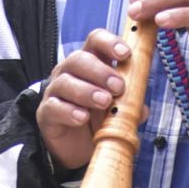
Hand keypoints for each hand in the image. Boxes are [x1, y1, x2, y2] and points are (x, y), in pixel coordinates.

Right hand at [36, 28, 130, 170]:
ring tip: (104, 102)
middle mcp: (70, 71)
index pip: (96, 40)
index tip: (125, 54)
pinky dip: (69, 111)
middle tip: (118, 86)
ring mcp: (56, 90)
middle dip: (100, 71)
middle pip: (79, 58)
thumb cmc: (99, 118)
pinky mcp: (46, 112)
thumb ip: (131, 104)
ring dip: (87, 91)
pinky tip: (82, 117)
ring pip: (66, 82)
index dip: (109, 42)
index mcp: (91, 62)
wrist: (78, 147)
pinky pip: (54, 106)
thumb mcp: (119, 108)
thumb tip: (142, 108)